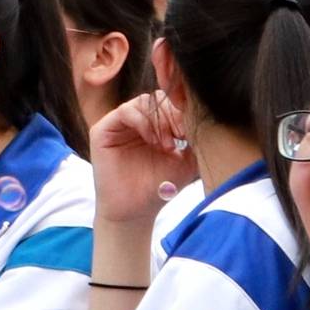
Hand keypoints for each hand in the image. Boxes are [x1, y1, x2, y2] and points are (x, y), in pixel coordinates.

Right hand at [88, 89, 193, 230]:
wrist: (135, 211)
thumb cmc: (160, 187)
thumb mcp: (187, 160)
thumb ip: (195, 138)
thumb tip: (207, 116)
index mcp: (154, 124)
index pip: (170, 101)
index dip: (183, 111)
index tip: (192, 133)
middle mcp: (135, 120)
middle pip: (157, 98)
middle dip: (173, 115)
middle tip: (182, 137)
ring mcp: (118, 124)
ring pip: (142, 102)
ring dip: (159, 120)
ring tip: (168, 145)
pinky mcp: (103, 130)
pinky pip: (124, 111)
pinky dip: (142, 122)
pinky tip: (153, 141)